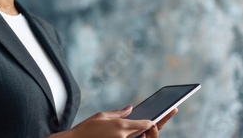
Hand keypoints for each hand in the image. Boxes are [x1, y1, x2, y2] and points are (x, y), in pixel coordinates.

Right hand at [50, 105, 170, 137]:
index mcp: (120, 126)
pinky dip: (135, 137)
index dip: (153, 122)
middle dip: (153, 128)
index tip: (156, 119)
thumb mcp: (101, 116)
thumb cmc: (86, 128)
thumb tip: (130, 108)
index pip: (145, 124)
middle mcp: (123, 137)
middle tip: (156, 124)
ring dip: (143, 134)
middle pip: (145, 133)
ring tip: (146, 128)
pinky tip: (137, 132)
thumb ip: (119, 112)